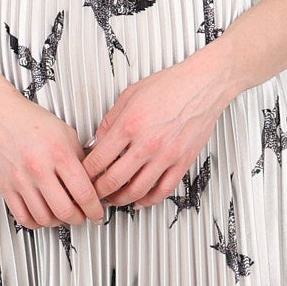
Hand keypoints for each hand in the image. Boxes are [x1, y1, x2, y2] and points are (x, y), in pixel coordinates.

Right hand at [0, 90, 106, 229]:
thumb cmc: (29, 120)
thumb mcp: (65, 132)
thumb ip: (80, 158)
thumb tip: (92, 180)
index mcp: (58, 153)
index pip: (84, 193)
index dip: (95, 209)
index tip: (97, 212)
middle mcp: (39, 168)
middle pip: (65, 211)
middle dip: (79, 218)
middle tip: (82, 216)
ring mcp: (21, 179)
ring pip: (44, 218)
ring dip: (58, 222)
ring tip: (63, 215)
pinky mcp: (6, 187)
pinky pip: (23, 217)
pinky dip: (36, 223)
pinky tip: (42, 216)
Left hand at [80, 53, 233, 208]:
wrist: (203, 85)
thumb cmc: (171, 85)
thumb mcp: (129, 95)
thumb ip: (110, 121)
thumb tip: (98, 141)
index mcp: (129, 125)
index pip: (98, 160)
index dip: (85, 174)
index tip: (82, 177)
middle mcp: (147, 143)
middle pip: (113, 180)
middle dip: (98, 192)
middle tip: (93, 193)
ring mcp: (166, 155)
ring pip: (137, 191)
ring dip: (120, 199)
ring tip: (113, 199)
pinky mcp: (182, 162)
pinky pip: (163, 190)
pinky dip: (148, 201)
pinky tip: (140, 200)